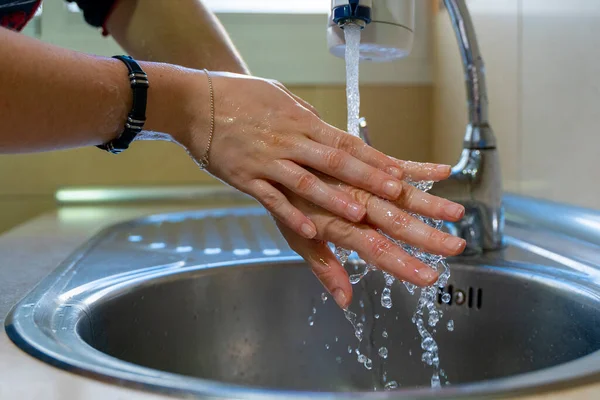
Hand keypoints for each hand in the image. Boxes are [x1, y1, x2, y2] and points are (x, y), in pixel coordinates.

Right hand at [178, 72, 451, 239]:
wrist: (196, 100)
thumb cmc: (242, 98)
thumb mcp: (281, 101)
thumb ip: (307, 120)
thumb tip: (329, 130)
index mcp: (304, 124)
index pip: (347, 143)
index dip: (375, 159)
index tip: (402, 173)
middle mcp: (291, 142)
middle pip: (335, 161)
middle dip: (368, 177)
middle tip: (397, 192)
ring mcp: (269, 161)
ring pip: (306, 181)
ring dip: (333, 198)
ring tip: (359, 213)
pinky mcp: (246, 178)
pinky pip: (272, 199)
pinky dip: (290, 214)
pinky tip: (308, 230)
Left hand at [275, 168, 465, 308]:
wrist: (274, 155)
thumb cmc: (286, 201)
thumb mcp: (299, 240)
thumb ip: (325, 268)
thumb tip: (345, 301)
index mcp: (339, 225)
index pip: (376, 250)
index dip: (403, 265)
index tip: (428, 278)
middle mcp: (353, 202)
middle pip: (395, 222)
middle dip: (427, 237)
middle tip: (455, 247)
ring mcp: (360, 179)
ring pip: (400, 193)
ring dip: (430, 204)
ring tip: (456, 213)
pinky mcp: (362, 158)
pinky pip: (394, 162)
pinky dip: (418, 168)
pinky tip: (443, 172)